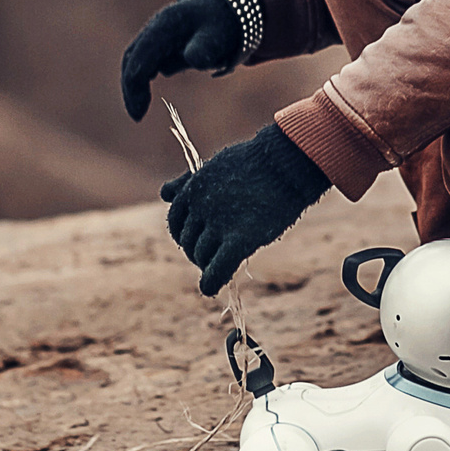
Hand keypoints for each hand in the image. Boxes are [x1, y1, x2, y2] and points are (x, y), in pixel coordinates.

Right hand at [118, 0, 241, 120]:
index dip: (136, 85)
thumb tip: (192, 59)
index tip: (139, 113)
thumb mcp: (219, 36)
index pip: (141, 56)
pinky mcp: (160, 42)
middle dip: (131, 87)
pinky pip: (145, 60)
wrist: (226, 8)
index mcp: (166, 25)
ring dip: (135, 84)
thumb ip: (206, 48)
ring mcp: (156, 34)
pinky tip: (145, 95)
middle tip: (137, 116)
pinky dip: (143, 77)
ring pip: (136, 59)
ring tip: (139, 109)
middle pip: (132, 58)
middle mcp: (155, 28)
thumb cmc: (223, 24)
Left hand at [163, 123, 329, 294]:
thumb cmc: (254, 161)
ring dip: (206, 265)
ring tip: (218, 267)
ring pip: (200, 256)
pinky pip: (218, 268)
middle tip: (213, 256)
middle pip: (187, 241)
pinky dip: (211, 282)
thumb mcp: (214, 165)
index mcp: (192, 189)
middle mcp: (200, 208)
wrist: (285, 162)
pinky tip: (210, 288)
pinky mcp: (240, 239)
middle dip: (196, 251)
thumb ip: (187, 182)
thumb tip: (164, 193)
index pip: (175, 221)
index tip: (198, 240)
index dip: (184, 234)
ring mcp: (220, 224)